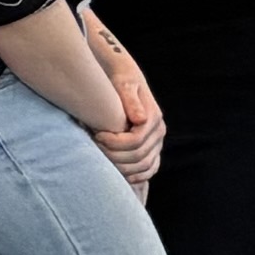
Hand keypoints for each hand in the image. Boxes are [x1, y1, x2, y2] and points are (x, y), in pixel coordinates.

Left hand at [93, 31, 166, 190]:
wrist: (124, 78)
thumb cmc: (120, 79)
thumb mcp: (124, 84)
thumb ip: (130, 101)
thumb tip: (140, 120)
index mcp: (153, 117)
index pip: (135, 141)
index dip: (114, 143)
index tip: (96, 136)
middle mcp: (159, 131)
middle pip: (139, 157)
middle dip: (114, 156)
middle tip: (95, 148)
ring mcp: (157, 142)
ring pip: (144, 166)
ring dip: (123, 169)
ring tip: (103, 159)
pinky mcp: (153, 149)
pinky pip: (149, 169)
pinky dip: (136, 176)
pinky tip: (120, 176)